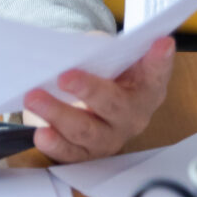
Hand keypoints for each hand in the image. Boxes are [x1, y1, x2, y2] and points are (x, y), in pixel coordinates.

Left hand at [21, 36, 174, 162]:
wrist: (87, 105)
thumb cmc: (102, 76)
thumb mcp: (106, 57)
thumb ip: (100, 50)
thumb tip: (78, 48)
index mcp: (145, 87)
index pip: (156, 72)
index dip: (160, 60)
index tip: (162, 42)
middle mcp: (132, 116)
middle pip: (114, 104)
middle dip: (88, 89)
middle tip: (64, 77)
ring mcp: (110, 138)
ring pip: (86, 130)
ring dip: (58, 113)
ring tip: (34, 99)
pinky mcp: (87, 154)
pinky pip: (70, 153)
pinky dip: (54, 144)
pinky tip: (42, 133)